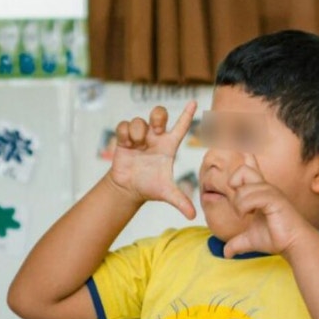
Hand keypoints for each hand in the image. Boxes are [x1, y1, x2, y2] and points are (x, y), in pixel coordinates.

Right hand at [107, 101, 196, 218]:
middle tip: (156, 128)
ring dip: (138, 131)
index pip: (180, 126)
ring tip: (137, 145)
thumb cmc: (150, 186)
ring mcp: (140, 137)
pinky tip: (126, 144)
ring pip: (139, 120)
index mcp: (169, 145)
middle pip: (159, 114)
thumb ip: (180, 200)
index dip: (187, 114)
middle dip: (158, 115)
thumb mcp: (166, 192)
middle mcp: (155, 138)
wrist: (129, 188)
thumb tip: (192, 216)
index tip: (194, 102)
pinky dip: (124, 132)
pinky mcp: (124, 139)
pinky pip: (123, 125)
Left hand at [221, 153, 308, 257]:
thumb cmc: (275, 238)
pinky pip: (251, 197)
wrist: (293, 244)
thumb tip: (226, 254)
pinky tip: (249, 215)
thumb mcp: (249, 240)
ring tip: (245, 215)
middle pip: (242, 169)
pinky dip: (244, 207)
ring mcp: (271, 192)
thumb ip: (236, 243)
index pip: (249, 167)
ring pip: (242, 189)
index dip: (242, 163)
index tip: (237, 176)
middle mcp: (265, 188)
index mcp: (259, 191)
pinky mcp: (275, 200)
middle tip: (238, 205)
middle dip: (232, 184)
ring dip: (238, 204)